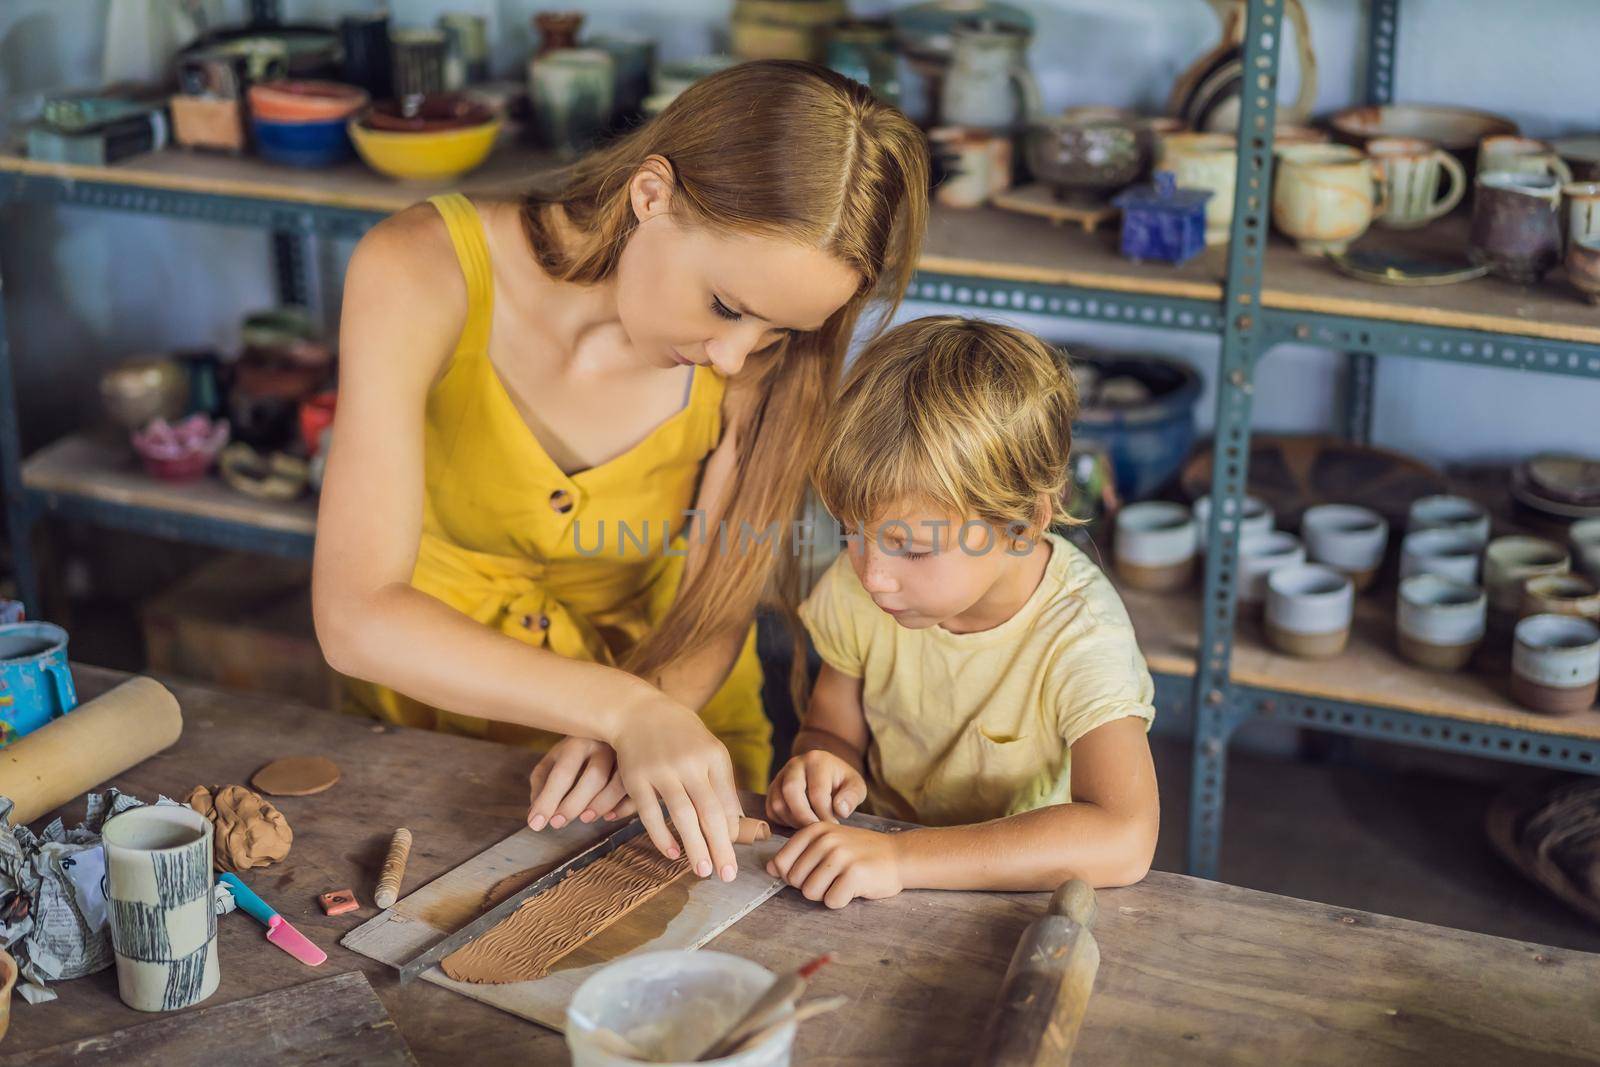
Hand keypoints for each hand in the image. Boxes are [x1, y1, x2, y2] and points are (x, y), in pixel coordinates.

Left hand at [527, 737, 635, 829]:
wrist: (611, 724)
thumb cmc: (577, 749)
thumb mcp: (555, 759)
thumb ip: (542, 783)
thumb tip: (535, 815)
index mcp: (578, 741)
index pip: (562, 773)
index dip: (548, 800)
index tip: (536, 823)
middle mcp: (605, 745)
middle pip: (594, 777)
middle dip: (574, 804)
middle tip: (558, 824)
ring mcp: (627, 755)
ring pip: (620, 784)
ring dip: (602, 805)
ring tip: (585, 819)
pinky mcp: (642, 767)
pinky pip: (638, 790)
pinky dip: (624, 807)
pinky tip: (610, 815)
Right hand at [608, 693, 741, 881]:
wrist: (637, 711)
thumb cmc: (680, 735)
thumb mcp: (708, 749)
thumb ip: (721, 783)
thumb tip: (735, 823)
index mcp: (713, 756)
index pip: (727, 802)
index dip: (732, 832)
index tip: (734, 856)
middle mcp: (690, 763)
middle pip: (709, 812)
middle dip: (720, 847)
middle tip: (727, 876)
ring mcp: (662, 770)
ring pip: (682, 816)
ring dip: (695, 847)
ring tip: (704, 871)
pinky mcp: (637, 779)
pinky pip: (650, 814)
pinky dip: (662, 836)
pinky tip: (673, 854)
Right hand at [766, 750, 866, 827]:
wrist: (827, 774)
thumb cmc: (843, 782)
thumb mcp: (856, 786)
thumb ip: (852, 797)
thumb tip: (840, 810)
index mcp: (817, 760)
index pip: (817, 792)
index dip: (825, 814)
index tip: (834, 825)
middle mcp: (795, 764)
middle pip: (791, 792)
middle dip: (804, 817)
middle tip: (816, 831)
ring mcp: (781, 776)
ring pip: (778, 803)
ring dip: (793, 821)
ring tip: (810, 827)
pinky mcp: (773, 789)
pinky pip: (771, 810)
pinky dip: (784, 821)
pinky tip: (800, 824)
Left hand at [766, 823, 903, 908]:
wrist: (898, 855)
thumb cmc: (860, 852)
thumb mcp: (828, 843)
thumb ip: (799, 853)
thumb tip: (769, 868)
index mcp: (814, 830)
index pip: (781, 863)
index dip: (794, 875)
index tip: (814, 870)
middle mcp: (825, 840)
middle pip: (794, 881)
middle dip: (811, 886)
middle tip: (834, 877)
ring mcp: (840, 856)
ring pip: (810, 893)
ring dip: (826, 894)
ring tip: (843, 881)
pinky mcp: (854, 874)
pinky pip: (831, 901)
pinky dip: (841, 901)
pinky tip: (854, 888)